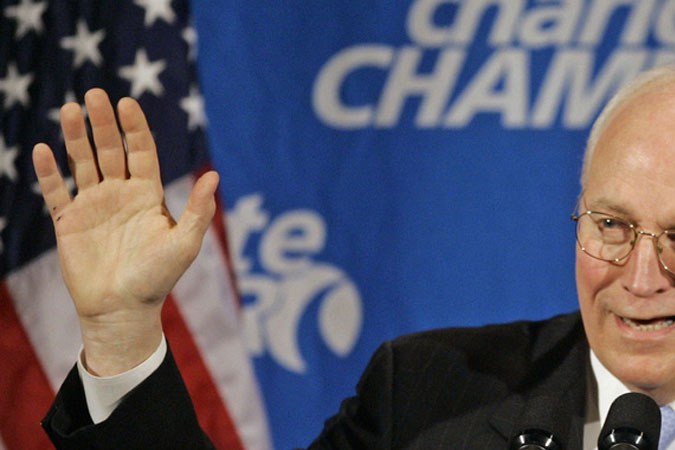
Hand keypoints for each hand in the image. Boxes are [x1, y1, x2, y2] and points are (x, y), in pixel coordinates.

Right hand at [32, 88, 218, 374]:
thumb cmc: (157, 278)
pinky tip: (42, 150)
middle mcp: (120, 194)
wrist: (122, 309)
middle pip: (111, 150)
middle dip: (104, 124)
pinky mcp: (68, 222)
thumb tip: (214, 175)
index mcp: (147, 195)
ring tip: (71, 109)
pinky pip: (56, 192)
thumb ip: (199, 210)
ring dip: (76, 138)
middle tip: (96, 96)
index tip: (127, 104)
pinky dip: (48, 173)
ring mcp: (93, 206)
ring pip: (82, 163)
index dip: (135, 128)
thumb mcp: (185, 243)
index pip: (141, 152)